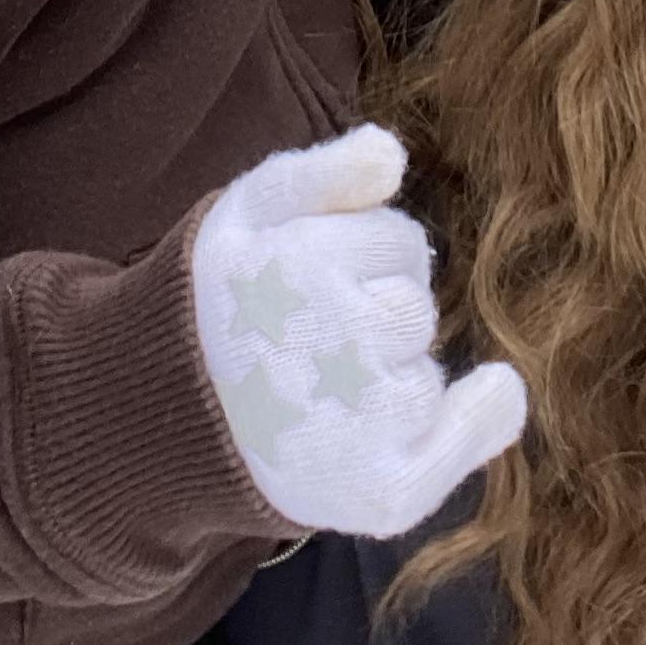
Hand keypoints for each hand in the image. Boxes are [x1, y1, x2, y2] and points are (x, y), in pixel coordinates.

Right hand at [188, 124, 528, 537]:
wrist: (153, 423)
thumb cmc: (217, 305)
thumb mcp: (245, 213)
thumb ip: (320, 174)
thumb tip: (390, 153)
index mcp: (303, 267)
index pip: (397, 242)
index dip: (358, 257)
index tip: (305, 280)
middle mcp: (338, 345)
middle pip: (415, 307)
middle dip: (377, 312)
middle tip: (309, 340)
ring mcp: (362, 426)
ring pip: (426, 373)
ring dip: (392, 375)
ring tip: (321, 390)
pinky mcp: (379, 491)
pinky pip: (463, 441)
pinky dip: (480, 420)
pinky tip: (492, 394)